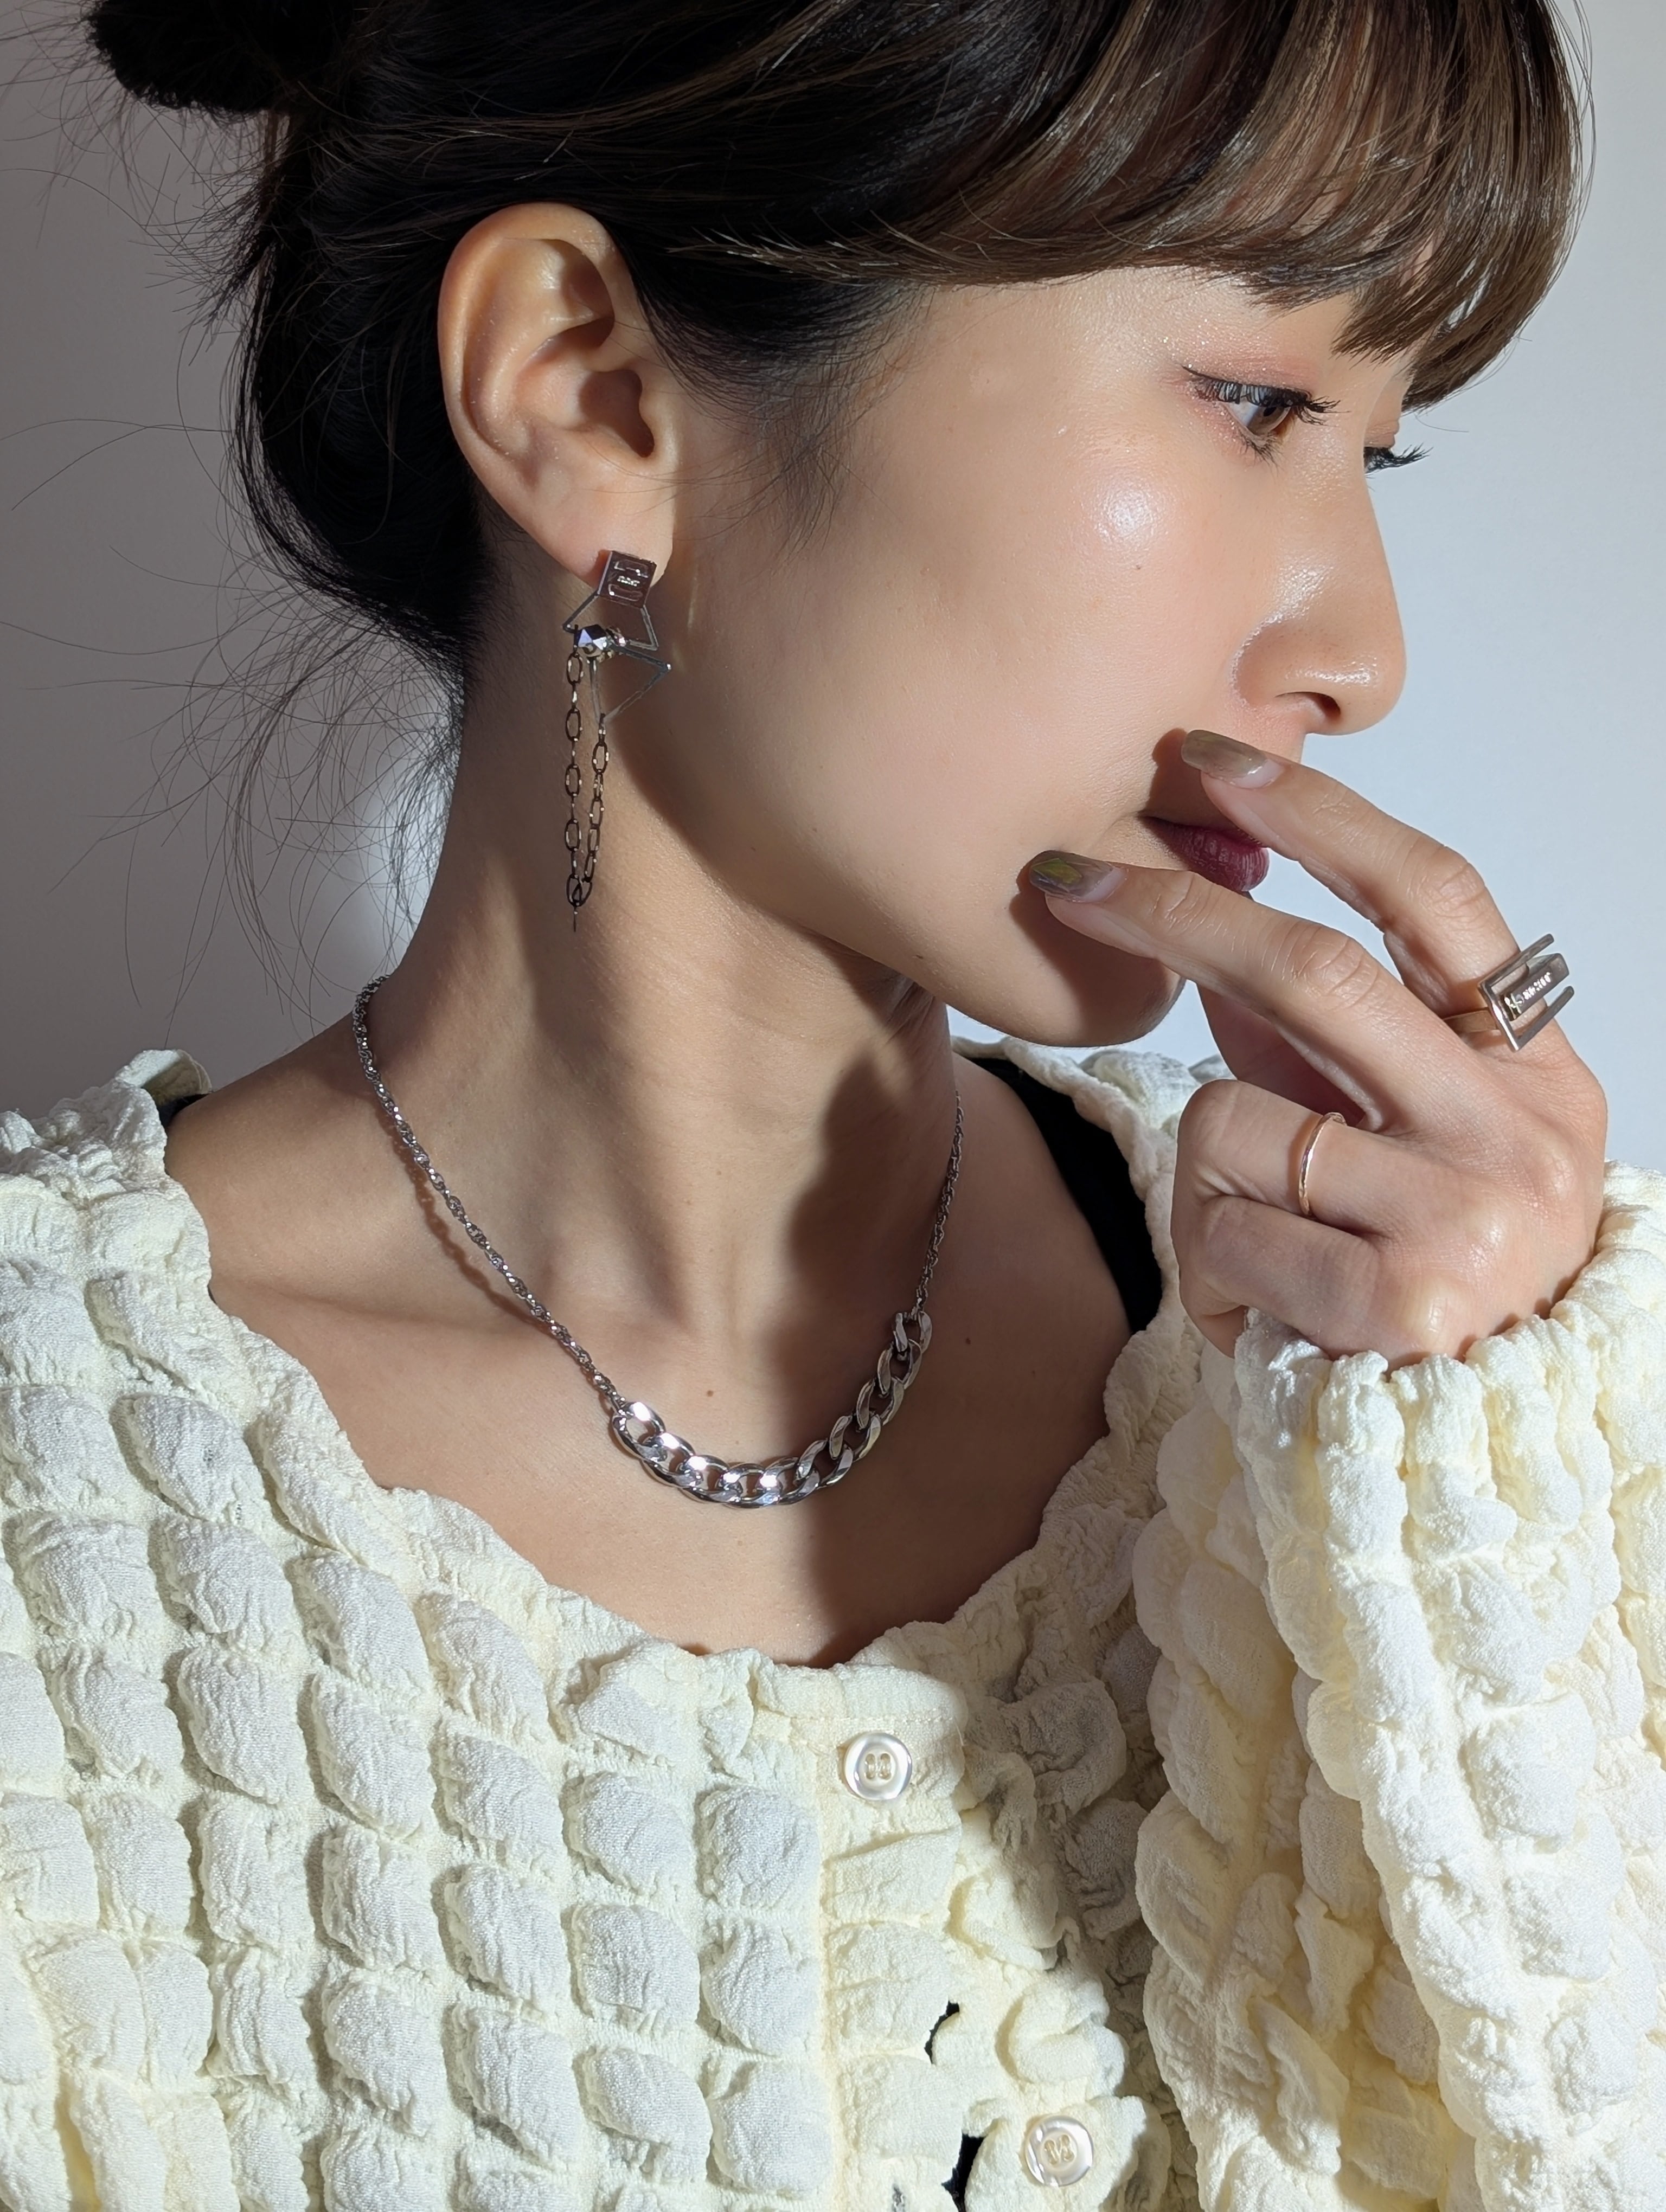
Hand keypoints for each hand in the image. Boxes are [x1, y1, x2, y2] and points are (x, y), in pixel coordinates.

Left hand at [1029, 734, 1607, 1361]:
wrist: (1459, 1457)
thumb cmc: (1414, 1277)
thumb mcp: (1396, 1142)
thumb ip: (1325, 1041)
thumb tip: (1213, 925)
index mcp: (1534, 1071)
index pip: (1433, 896)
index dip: (1321, 818)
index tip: (1215, 759)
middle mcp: (1519, 1129)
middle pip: (1316, 971)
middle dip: (1173, 913)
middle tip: (1068, 877)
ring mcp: (1468, 1214)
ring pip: (1238, 1116)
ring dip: (1203, 1178)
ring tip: (1262, 1248)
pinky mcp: (1399, 1301)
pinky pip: (1223, 1226)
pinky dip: (1211, 1264)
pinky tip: (1267, 1309)